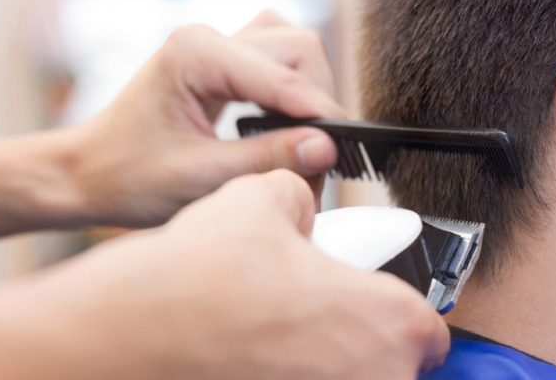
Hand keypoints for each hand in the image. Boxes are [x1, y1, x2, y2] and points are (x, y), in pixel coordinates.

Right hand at [0, 170, 449, 379]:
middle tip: (317, 307)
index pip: (428, 326)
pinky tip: (255, 349)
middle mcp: (374, 379)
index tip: (373, 296)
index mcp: (387, 323)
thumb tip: (300, 203)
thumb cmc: (201, 278)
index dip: (400, 305)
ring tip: (280, 327)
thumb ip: (300, 193)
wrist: (128, 336)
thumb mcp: (261, 198)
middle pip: (392, 360)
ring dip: (325, 355)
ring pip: (350, 376)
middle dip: (359, 331)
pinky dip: (293, 370)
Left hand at [71, 12, 343, 227]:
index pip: (284, 76)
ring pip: (295, 49)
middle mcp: (209, 38)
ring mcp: (216, 45)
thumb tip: (327, 148)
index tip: (346, 151)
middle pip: (300, 50)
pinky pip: (277, 60)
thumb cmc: (127, 176)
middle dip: (318, 103)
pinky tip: (289, 124)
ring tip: (307, 142)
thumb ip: (267, 158)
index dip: (321, 114)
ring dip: (310, 93)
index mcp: (197, 53)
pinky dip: (293, 90)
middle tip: (321, 157)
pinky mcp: (222, 61)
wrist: (88, 173)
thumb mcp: (200, 177)